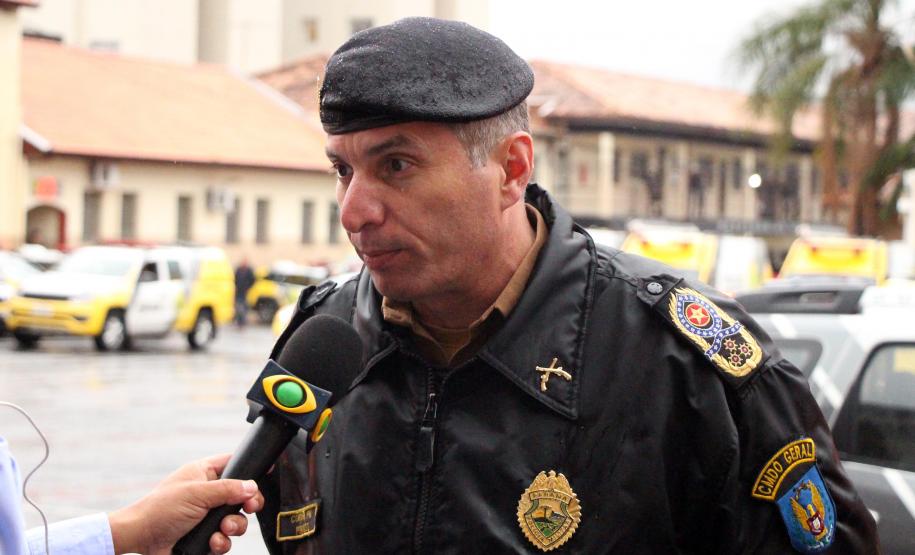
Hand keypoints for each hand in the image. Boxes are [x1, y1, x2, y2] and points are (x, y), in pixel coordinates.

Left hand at [108, 454, 264, 554]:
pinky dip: (222, 542)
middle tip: (250, 508)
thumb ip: (227, 489)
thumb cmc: (161, 509)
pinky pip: (226, 539)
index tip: (265, 474)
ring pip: (237, 520)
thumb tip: (253, 486)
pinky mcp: (206, 536)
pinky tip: (212, 542)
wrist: (141, 539)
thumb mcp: (197, 493)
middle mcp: (209, 494)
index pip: (233, 463)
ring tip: (222, 529)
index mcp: (204, 474)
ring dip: (233, 526)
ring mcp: (208, 516)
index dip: (249, 468)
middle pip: (242, 495)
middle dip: (247, 504)